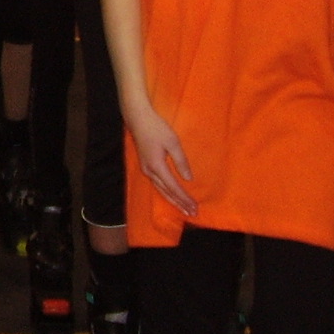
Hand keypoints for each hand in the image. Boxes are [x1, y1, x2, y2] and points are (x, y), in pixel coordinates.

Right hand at [126, 100, 196, 216]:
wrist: (138, 119)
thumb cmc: (157, 129)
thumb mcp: (173, 143)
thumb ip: (181, 161)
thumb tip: (188, 178)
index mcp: (157, 166)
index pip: (174, 187)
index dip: (184, 198)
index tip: (195, 207)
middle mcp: (150, 172)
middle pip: (166, 192)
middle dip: (180, 204)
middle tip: (192, 214)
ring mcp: (146, 169)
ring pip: (161, 190)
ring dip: (173, 200)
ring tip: (184, 209)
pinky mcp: (145, 166)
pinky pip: (157, 184)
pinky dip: (166, 193)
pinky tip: (171, 195)